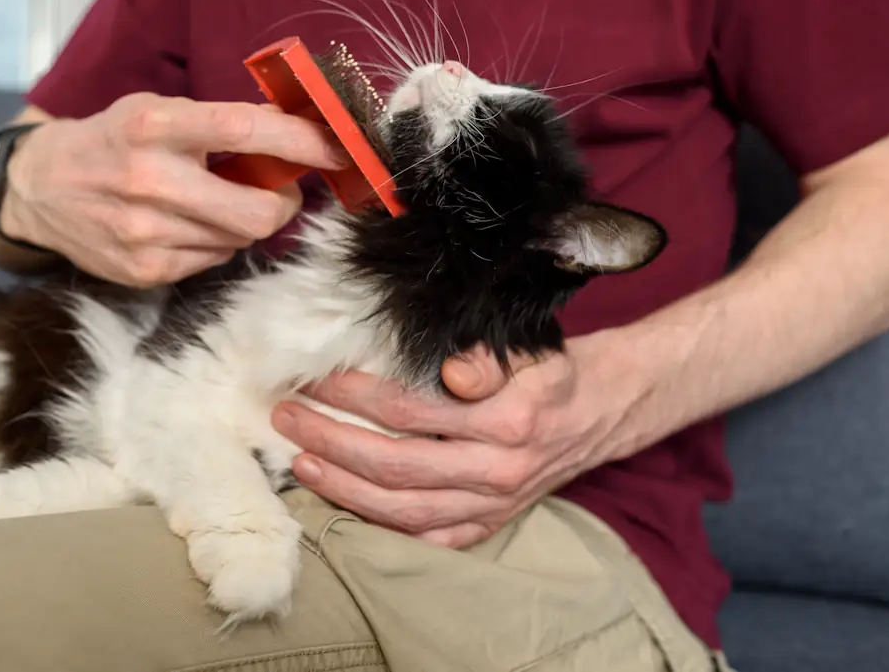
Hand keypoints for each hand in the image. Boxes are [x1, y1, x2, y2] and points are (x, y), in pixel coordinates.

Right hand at [1, 93, 347, 286]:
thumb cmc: (111, 141)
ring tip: (217, 201)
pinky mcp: (144, 270)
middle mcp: (149, 180)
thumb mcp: (156, 111)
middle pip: (259, 212)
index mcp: (154, 126)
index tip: (337, 148)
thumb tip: (296, 135)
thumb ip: (219, 123)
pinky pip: (214, 260)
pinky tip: (188, 224)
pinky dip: (216, 242)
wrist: (39, 189)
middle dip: (286, 203)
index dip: (302, 142)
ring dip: (246, 221)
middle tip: (283, 190)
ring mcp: (145, 233)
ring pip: (241, 239)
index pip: (246, 130)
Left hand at [271, 336, 649, 547]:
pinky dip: (384, 529)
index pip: (410, 409)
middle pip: (396, 465)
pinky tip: (343, 508)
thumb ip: (487, 358)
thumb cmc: (553, 370)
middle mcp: (499, 470)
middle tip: (286, 416)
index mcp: (508, 420)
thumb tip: (450, 370)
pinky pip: (431, 539)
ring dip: (343, 489)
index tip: (315, 376)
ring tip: (300, 462)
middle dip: (331, 441)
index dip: (354, 394)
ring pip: (404, 510)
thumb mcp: (530, 348)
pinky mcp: (490, 524)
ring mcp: (493, 504)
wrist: (602, 410)